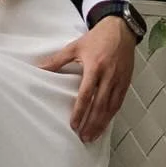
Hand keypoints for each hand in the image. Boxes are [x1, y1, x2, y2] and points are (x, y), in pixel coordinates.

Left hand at [38, 15, 135, 142]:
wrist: (120, 29)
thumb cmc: (96, 38)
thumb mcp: (74, 47)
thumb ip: (57, 60)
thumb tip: (38, 68)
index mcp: (95, 67)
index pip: (86, 95)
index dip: (80, 111)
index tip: (74, 124)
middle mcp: (109, 75)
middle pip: (100, 105)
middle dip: (91, 123)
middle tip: (83, 137)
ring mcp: (119, 80)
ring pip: (111, 107)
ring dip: (102, 123)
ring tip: (93, 136)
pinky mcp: (126, 81)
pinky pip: (119, 102)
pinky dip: (112, 115)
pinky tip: (105, 124)